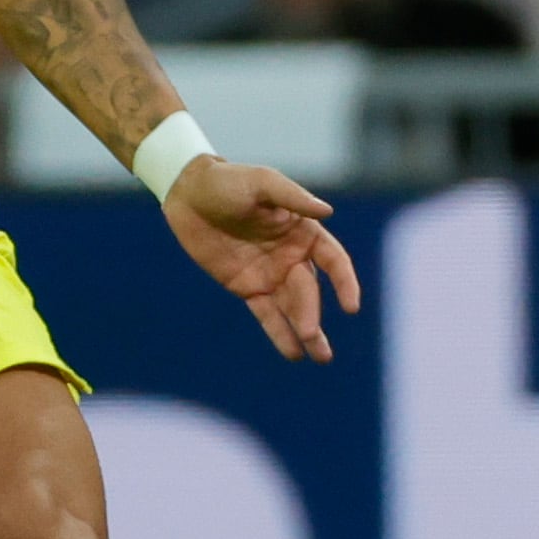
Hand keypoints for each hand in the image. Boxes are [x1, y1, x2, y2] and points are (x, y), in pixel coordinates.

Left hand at [166, 156, 362, 361]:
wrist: (188, 193)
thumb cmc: (229, 181)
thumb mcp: (262, 183)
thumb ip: (293, 198)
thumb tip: (327, 211)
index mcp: (303, 231)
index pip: (334, 260)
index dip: (345, 282)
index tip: (351, 306)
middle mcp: (292, 255)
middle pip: (309, 290)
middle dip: (311, 313)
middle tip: (310, 334)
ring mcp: (270, 273)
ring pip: (293, 307)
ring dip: (307, 331)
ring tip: (319, 356)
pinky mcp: (247, 287)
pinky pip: (267, 314)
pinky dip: (279, 333)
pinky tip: (294, 353)